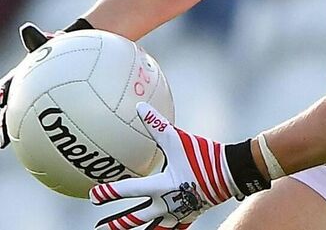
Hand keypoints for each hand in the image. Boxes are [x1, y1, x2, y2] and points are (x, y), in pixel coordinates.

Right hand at [0, 23, 52, 148]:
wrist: (74, 57)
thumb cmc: (60, 48)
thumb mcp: (51, 44)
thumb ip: (40, 40)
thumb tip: (34, 30)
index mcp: (22, 76)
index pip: (8, 84)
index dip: (3, 91)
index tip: (2, 100)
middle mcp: (24, 91)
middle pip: (10, 111)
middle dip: (5, 126)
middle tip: (3, 141)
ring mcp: (33, 101)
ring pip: (23, 121)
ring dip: (19, 136)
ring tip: (19, 151)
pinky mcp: (43, 110)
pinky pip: (41, 125)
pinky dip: (42, 138)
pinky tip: (49, 153)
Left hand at [89, 103, 241, 229]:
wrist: (231, 173)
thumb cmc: (204, 155)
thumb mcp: (179, 139)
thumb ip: (158, 125)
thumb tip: (140, 107)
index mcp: (162, 186)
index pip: (130, 190)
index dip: (110, 193)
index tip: (94, 196)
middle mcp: (166, 204)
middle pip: (136, 218)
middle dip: (116, 223)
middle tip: (100, 227)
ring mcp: (178, 213)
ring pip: (152, 228)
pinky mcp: (189, 216)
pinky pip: (172, 228)